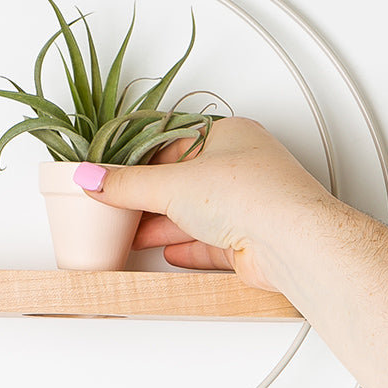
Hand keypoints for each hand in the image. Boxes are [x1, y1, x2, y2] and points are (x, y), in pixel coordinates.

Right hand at [76, 117, 332, 290]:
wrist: (292, 242)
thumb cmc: (252, 194)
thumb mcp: (172, 184)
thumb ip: (128, 184)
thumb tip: (94, 176)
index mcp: (229, 135)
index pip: (174, 143)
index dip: (142, 160)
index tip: (114, 174)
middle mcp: (243, 167)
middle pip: (185, 181)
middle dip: (151, 198)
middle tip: (118, 207)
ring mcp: (249, 204)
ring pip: (197, 213)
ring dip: (164, 225)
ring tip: (132, 235)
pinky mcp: (252, 239)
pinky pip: (213, 241)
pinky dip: (189, 247)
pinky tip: (169, 253)